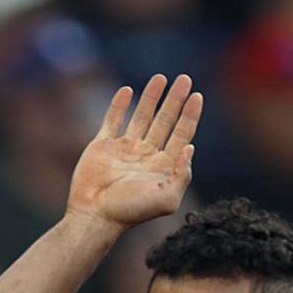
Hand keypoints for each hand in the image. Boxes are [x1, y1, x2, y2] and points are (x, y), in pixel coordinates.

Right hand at [64, 73, 201, 230]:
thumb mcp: (167, 198)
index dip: (190, 115)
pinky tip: (128, 91)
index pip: (181, 134)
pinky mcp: (103, 146)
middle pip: (165, 121)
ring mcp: (124, 149)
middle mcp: (145, 155)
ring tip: (161, 77)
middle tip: (185, 79)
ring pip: (141, 116)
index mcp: (162, 166)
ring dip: (151, 97)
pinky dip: (119, 105)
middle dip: (175, 100)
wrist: (95, 215)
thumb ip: (182, 174)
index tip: (197, 95)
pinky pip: (112, 120)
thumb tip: (190, 148)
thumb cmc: (131, 211)